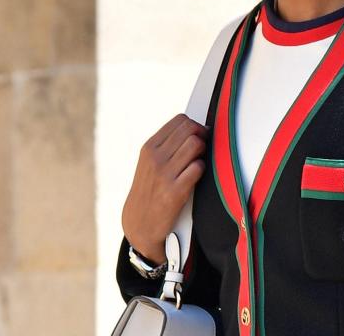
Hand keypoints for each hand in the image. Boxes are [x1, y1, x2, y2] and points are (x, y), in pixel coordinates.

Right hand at [121, 114, 206, 263]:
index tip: (197, 137)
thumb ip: (168, 143)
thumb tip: (199, 127)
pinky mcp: (175, 191)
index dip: (195, 126)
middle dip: (202, 136)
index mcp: (150, 147)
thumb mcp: (150, 162)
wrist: (139, 223)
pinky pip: (198, 167)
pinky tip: (195, 177)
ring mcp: (164, 174)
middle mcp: (155, 158)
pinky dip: (202, 169)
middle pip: (190, 129)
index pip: (180, 120)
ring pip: (196, 144)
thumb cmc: (150, 189)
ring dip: (203, 152)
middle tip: (201, 150)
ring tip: (196, 163)